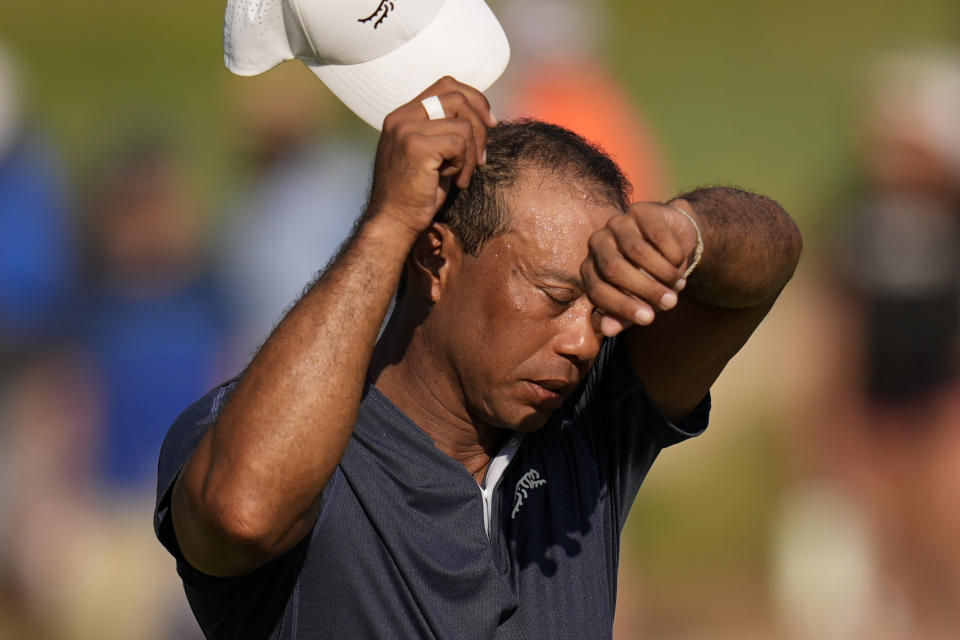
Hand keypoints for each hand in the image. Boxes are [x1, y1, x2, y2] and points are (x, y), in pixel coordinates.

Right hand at [366, 76, 497, 238]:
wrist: (395, 221)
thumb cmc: (418, 192)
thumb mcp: (432, 153)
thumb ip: (446, 128)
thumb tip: (484, 115)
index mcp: (404, 114)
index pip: (446, 86)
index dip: (475, 99)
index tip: (490, 122)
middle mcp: (401, 117)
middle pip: (457, 98)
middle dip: (480, 127)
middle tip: (480, 158)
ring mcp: (406, 129)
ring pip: (463, 125)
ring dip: (471, 154)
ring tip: (461, 176)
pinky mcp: (415, 146)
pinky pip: (459, 143)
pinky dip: (464, 165)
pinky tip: (454, 181)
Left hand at [580, 200, 700, 336]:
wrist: (675, 242)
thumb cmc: (651, 277)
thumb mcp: (639, 300)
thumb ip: (623, 315)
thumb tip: (608, 331)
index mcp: (591, 269)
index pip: (597, 291)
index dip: (622, 307)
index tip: (649, 319)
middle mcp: (597, 244)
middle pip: (614, 269)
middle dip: (645, 290)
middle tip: (670, 303)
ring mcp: (617, 223)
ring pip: (636, 251)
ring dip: (662, 272)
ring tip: (679, 284)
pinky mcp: (639, 210)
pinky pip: (655, 233)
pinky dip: (671, 252)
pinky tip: (680, 260)